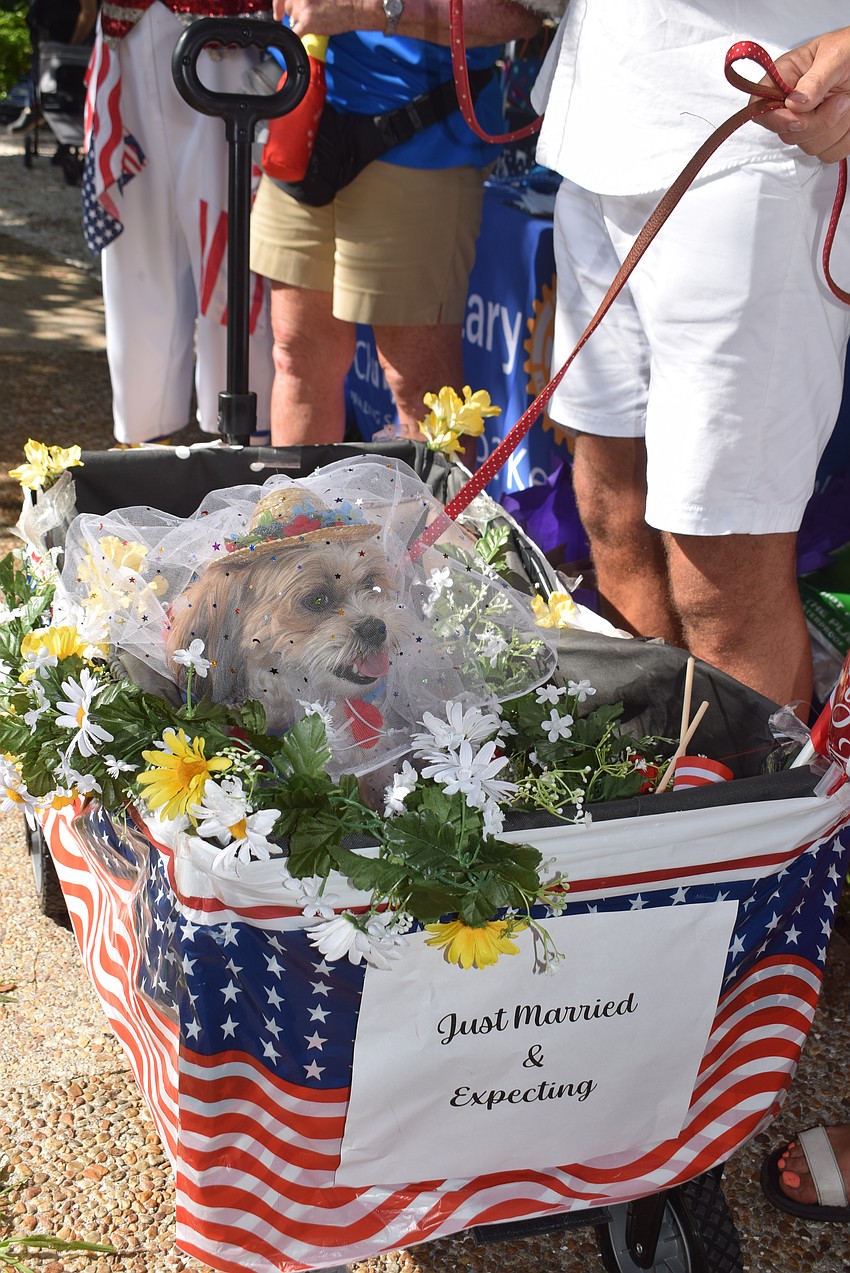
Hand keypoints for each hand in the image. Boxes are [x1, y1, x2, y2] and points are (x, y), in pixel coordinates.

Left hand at [275, 0, 377, 34]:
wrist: (354, 7)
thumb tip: (294, 6)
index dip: (279, 4)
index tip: (278, 12)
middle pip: (288, 6)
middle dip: (294, 13)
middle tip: (306, 16)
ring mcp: (302, 7)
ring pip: (292, 19)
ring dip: (300, 22)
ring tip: (315, 21)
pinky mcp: (307, 22)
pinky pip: (295, 33)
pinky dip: (297, 37)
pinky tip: (303, 35)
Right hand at [752, 26, 849, 162]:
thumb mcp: (836, 55)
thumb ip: (815, 79)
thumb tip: (795, 102)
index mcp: (786, 77)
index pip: (759, 107)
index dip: (775, 118)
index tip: (799, 118)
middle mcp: (793, 103)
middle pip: (787, 133)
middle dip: (817, 122)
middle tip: (840, 99)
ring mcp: (809, 122)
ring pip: (809, 147)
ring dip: (835, 128)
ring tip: (847, 101)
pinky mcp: (825, 138)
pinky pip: (828, 154)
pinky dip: (845, 139)